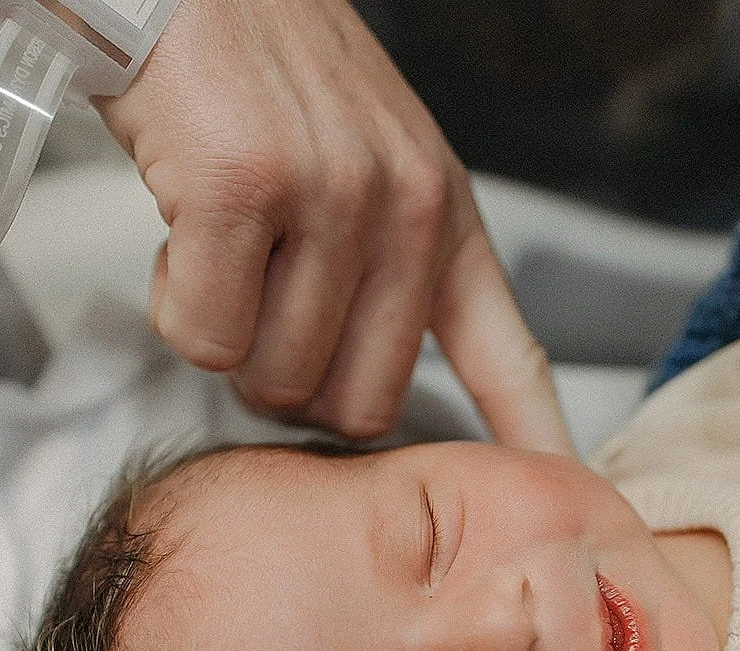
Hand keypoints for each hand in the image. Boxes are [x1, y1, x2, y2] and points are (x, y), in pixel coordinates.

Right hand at [95, 0, 571, 453]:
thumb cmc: (258, 73)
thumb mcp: (368, 161)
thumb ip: (386, 263)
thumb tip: (358, 391)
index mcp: (443, 209)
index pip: (506, 349)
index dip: (533, 432)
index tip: (565, 488)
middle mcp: (405, 207)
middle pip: (359, 405)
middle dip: (293, 381)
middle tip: (259, 304)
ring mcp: (329, 197)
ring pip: (275, 378)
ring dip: (225, 336)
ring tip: (220, 245)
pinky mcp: (242, 192)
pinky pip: (206, 338)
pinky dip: (175, 306)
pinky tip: (181, 233)